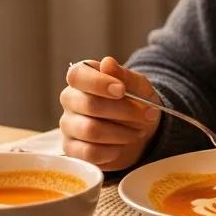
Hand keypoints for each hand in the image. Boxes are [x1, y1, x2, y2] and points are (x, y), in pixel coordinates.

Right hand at [60, 56, 161, 170]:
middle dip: (124, 111)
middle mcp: (70, 99)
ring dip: (122, 132)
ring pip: (91, 130)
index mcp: (83, 77)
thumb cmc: (136, 101)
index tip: (121, 90)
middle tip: (147, 115)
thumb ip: (124, 75)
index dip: (99, 83)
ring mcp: (68, 125)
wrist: (140, 128)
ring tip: (138, 131)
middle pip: (89, 105)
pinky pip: (89, 153)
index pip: (78, 75)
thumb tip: (107, 62)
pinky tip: (122, 145)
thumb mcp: (138, 85)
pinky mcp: (71, 149)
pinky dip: (112, 150)